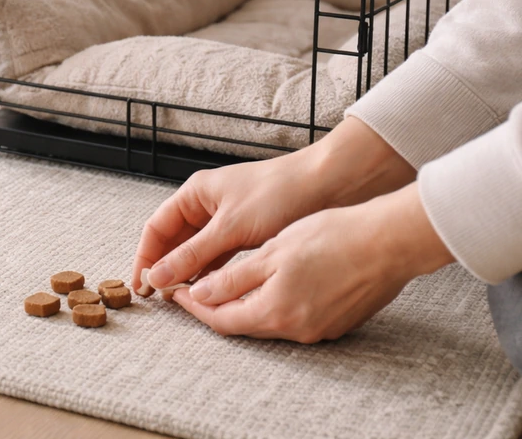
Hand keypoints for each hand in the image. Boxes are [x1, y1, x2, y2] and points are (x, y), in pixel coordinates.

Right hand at [133, 117, 415, 290]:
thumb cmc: (278, 195)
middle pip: (174, 240)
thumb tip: (159, 276)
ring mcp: (228, 218)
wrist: (328, 185)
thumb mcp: (230, 228)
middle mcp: (207, 204)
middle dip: (164, 267)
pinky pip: (218, 255)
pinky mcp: (247, 232)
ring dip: (187, 272)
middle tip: (157, 298)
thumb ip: (193, 254)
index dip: (145, 257)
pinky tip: (209, 291)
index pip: (157, 228)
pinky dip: (210, 272)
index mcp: (196, 193)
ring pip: (197, 250)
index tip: (140, 285)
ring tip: (180, 299)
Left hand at [171, 182, 454, 341]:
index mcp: (275, 312)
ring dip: (244, 306)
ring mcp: (319, 329)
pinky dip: (272, 305)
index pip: (221, 319)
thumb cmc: (332, 237)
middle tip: (194, 288)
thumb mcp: (273, 251)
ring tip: (226, 285)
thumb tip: (201, 295)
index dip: (195, 305)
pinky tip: (268, 286)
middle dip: (216, 307)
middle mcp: (296, 329)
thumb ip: (235, 278)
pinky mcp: (337, 322)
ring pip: (268, 321)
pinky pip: (293, 318)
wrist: (389, 242)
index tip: (177, 291)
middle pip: (243, 324)